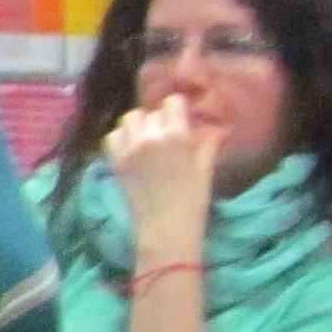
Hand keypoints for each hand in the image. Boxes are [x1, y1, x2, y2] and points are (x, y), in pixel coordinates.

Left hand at [101, 92, 220, 257]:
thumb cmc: (192, 200)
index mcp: (175, 135)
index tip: (180, 119)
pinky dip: (120, 138)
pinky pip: (111, 137)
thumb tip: (219, 128)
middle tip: (165, 135)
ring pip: (128, 120)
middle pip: (149, 112)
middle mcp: (148, 137)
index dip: (177, 109)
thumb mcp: (204, 168)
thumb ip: (208, 143)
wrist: (165, 229)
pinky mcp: (115, 162)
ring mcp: (128, 149)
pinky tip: (132, 149)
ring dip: (138, 126)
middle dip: (159, 119)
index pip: (172, 102)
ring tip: (147, 140)